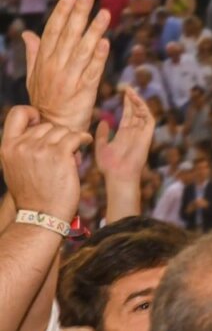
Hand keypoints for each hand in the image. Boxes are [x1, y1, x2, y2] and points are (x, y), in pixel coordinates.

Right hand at [0, 105, 90, 219]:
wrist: (41, 216)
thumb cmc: (34, 194)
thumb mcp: (16, 168)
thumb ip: (25, 148)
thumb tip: (46, 130)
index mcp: (7, 148)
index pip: (17, 114)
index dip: (32, 113)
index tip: (41, 122)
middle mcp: (22, 146)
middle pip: (48, 125)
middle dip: (57, 136)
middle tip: (62, 152)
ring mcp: (40, 149)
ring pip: (63, 130)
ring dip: (71, 140)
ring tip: (71, 154)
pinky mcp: (59, 154)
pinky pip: (76, 136)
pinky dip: (84, 138)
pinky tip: (85, 143)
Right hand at [23, 0, 110, 134]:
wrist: (53, 128)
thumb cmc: (45, 100)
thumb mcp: (34, 76)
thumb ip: (34, 53)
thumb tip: (27, 34)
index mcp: (44, 62)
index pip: (53, 32)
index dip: (61, 13)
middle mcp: (55, 68)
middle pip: (68, 36)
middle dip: (78, 14)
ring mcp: (70, 79)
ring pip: (83, 50)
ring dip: (94, 30)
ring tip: (104, 13)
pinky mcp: (84, 91)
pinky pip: (92, 71)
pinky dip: (99, 57)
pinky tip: (105, 43)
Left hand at [97, 86, 155, 221]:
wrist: (118, 176)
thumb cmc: (109, 166)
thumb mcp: (102, 146)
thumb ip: (103, 134)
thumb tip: (104, 121)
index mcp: (125, 134)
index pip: (128, 114)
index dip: (126, 103)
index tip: (122, 91)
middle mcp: (135, 132)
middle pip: (136, 111)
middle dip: (132, 99)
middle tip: (127, 86)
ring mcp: (142, 133)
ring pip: (143, 113)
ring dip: (138, 101)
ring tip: (130, 91)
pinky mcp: (147, 136)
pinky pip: (149, 119)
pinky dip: (144, 109)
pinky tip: (136, 101)